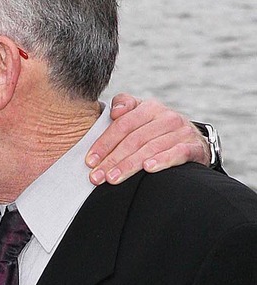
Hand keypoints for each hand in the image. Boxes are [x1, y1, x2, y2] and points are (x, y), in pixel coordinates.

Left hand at [86, 94, 208, 184]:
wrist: (191, 141)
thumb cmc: (155, 130)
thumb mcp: (139, 115)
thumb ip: (124, 106)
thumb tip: (114, 111)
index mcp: (149, 108)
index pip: (122, 125)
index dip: (104, 143)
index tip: (90, 161)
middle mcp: (167, 117)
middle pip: (134, 139)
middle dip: (112, 159)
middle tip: (96, 176)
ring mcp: (182, 131)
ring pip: (151, 148)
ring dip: (129, 165)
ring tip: (113, 178)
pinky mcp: (194, 146)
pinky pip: (177, 153)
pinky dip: (162, 160)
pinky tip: (148, 169)